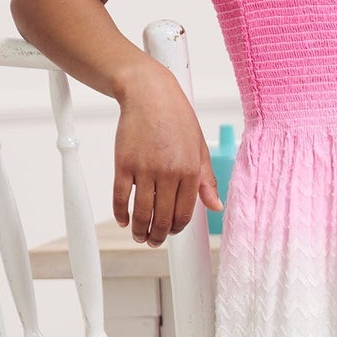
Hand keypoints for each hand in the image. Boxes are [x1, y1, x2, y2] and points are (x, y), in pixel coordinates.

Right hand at [112, 64, 222, 245]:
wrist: (150, 96)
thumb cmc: (177, 119)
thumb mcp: (200, 149)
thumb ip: (206, 181)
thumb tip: (216, 206)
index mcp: (190, 171)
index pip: (185, 212)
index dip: (178, 227)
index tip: (172, 232)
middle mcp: (168, 173)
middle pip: (162, 217)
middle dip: (158, 235)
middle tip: (154, 241)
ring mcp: (144, 170)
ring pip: (142, 212)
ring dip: (140, 230)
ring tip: (140, 236)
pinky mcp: (124, 164)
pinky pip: (121, 197)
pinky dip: (121, 213)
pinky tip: (124, 220)